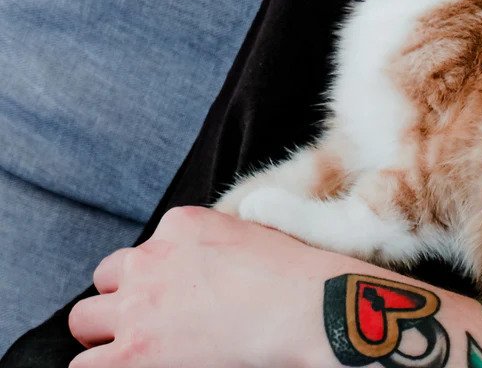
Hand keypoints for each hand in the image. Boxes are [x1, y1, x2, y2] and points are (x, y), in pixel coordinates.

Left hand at [68, 206, 350, 367]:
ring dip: (108, 331)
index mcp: (179, 224)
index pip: (147, 248)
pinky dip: (104, 365)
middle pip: (107, 276)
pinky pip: (86, 364)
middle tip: (151, 319)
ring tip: (138, 347)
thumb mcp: (246, 231)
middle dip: (124, 295)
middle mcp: (150, 258)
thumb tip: (202, 263)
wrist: (301, 307)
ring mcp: (138, 304)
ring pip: (85, 318)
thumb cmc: (289, 273)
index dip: (159, 274)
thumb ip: (209, 241)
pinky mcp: (132, 353)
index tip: (179, 292)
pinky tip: (134, 365)